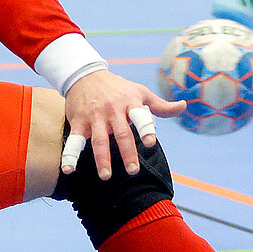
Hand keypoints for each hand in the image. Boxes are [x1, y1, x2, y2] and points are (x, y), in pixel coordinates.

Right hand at [61, 70, 185, 179]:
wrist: (86, 75)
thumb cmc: (118, 88)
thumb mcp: (140, 92)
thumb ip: (160, 105)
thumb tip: (184, 106)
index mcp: (130, 103)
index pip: (140, 117)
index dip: (146, 129)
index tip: (151, 142)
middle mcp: (113, 110)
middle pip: (121, 133)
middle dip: (127, 153)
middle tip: (133, 171)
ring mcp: (95, 116)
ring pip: (99, 139)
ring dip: (102, 159)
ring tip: (106, 176)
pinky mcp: (79, 121)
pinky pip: (75, 140)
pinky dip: (70, 155)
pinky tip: (68, 170)